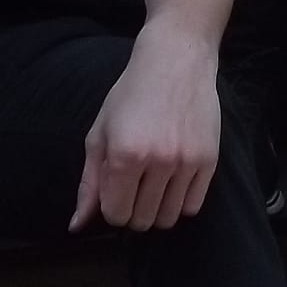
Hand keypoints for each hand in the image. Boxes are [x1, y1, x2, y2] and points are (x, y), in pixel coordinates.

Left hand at [70, 25, 220, 233]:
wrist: (177, 60)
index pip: (115, 214)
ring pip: (169, 217)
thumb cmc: (132, 94)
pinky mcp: (209, 159)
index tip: (115, 189)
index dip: (112, 207)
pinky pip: (194, 205)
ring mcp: (187, 161)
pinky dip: (181, 202)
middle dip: (134, 210)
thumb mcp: (100, 133)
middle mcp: (157, 161)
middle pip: (142, 220)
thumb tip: (77, 226)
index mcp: (124, 155)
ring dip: (157, 209)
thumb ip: (89, 182)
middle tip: (134, 186)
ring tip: (154, 185)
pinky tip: (174, 181)